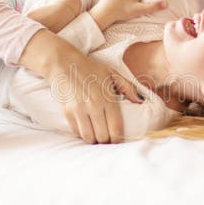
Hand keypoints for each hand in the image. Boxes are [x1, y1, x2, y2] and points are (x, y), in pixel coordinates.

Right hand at [18, 30, 142, 143]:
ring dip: (94, 139)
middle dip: (107, 141)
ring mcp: (79, 110)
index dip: (118, 139)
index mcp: (107, 98)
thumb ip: (128, 88)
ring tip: (97, 136)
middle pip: (103, 137)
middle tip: (108, 138)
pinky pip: (76, 132)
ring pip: (89, 137)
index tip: (118, 140)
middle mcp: (94, 106)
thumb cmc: (90, 69)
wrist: (64, 63)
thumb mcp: (112, 74)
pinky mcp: (67, 111)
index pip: (116, 128)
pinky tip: (86, 129)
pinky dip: (82, 134)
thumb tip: (140, 102)